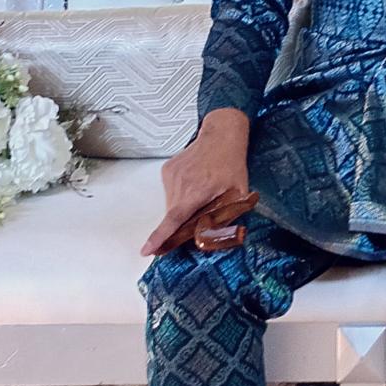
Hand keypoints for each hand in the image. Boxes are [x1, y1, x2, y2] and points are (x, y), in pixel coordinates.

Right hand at [141, 109, 250, 255]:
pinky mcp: (167, 170)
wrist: (221, 136)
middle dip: (181, 223)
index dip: (160, 236)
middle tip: (199, 213)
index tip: (146, 249)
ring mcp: (171, 175)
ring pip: (171, 203)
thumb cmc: (232, 163)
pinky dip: (179, 195)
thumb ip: (226, 215)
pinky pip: (169, 192)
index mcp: (198, 190)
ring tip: (201, 192)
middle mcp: (181, 182)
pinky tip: (194, 183)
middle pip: (173, 214)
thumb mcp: (239, 191)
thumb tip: (213, 236)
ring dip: (182, 207)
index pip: (175, 218)